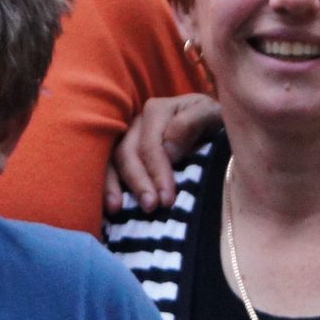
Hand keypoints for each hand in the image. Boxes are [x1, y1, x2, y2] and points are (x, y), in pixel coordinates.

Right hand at [106, 93, 222, 214]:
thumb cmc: (214, 123)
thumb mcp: (213, 116)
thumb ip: (192, 123)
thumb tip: (168, 150)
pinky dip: (104, 187)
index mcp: (157, 111)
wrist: (210, 128)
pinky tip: (108, 207)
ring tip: (117, 209)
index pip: (151, 144)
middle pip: (127, 152)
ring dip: (112, 186)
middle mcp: (137, 123)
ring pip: (111, 160)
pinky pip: (106, 169)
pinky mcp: (121, 155)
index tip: (167, 200)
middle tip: (150, 207)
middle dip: (137, 181)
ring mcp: (126, 138)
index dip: (157, 172)